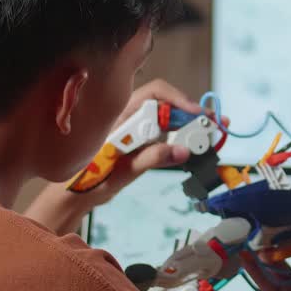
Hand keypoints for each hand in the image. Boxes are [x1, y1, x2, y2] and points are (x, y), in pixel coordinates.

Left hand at [25, 79, 207, 233]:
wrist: (73, 196)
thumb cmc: (88, 180)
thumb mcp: (121, 171)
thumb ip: (150, 158)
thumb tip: (182, 151)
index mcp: (120, 116)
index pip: (154, 93)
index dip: (178, 99)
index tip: (197, 114)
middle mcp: (129, 119)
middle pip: (167, 106)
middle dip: (193, 115)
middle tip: (217, 124)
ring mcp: (136, 132)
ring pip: (168, 122)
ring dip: (191, 128)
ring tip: (213, 135)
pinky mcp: (140, 146)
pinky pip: (164, 138)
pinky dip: (182, 141)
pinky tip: (196, 146)